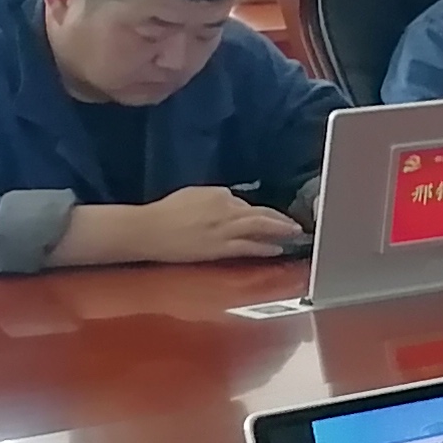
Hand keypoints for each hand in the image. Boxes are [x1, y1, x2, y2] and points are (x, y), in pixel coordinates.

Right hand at [94, 185, 306, 263]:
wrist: (146, 229)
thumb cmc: (163, 213)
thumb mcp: (192, 196)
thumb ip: (212, 199)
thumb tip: (227, 202)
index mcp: (219, 194)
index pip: (245, 203)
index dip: (256, 213)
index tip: (265, 218)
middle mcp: (227, 208)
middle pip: (261, 212)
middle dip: (280, 218)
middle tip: (295, 223)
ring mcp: (225, 228)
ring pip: (261, 227)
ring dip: (281, 230)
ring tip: (295, 234)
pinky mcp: (220, 247)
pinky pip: (249, 246)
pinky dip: (266, 246)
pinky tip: (277, 248)